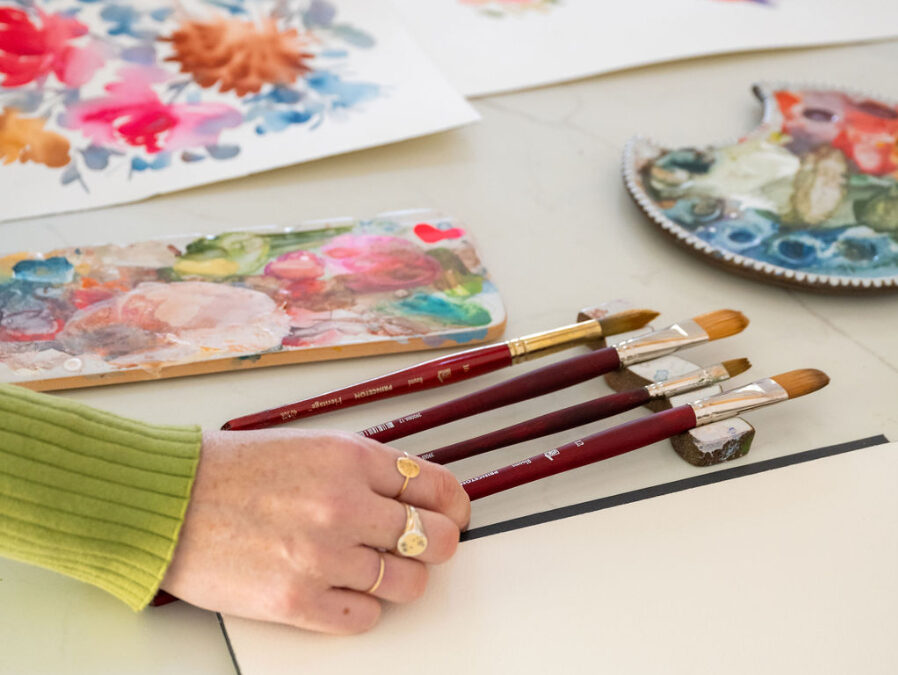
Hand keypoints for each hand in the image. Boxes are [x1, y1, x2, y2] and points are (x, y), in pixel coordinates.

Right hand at [160, 429, 469, 633]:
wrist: (169, 500)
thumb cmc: (232, 469)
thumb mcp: (310, 445)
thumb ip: (364, 468)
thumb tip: (413, 493)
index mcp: (351, 459)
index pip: (437, 487)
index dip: (455, 505)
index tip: (454, 514)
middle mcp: (344, 505)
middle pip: (434, 539)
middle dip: (436, 544)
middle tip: (422, 546)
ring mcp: (323, 556)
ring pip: (409, 584)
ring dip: (401, 579)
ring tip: (375, 569)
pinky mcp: (297, 601)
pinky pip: (366, 617)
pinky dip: (363, 607)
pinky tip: (343, 589)